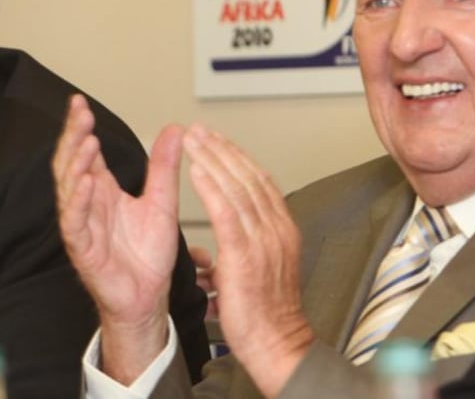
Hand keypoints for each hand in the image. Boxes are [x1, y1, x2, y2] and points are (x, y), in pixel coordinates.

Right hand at [52, 95, 180, 382]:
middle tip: (81, 114)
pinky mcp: (82, 248)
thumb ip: (164, 167)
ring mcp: (81, 225)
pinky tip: (87, 182)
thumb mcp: (162, 202)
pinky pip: (75, 222)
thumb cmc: (148, 255)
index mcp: (102, 190)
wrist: (149, 297)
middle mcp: (87, 203)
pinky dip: (79, 201)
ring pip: (68, 189)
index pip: (85, 151)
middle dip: (73, 137)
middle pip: (71, 163)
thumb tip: (175, 129)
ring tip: (87, 140)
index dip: (80, 127)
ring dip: (76, 163)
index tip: (81, 103)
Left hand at [184, 125, 313, 396]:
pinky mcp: (245, 255)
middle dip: (222, 149)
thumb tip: (217, 247)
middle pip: (248, 177)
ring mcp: (263, 241)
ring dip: (212, 159)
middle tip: (199, 130)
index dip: (237, 157)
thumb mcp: (258, 270)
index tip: (217, 139)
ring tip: (192, 139)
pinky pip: (226, 212)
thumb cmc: (265, 314)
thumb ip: (241, 249)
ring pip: (236, 187)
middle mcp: (276, 229)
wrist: (277, 344)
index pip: (259, 182)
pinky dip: (211, 186)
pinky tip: (196, 168)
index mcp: (282, 230)